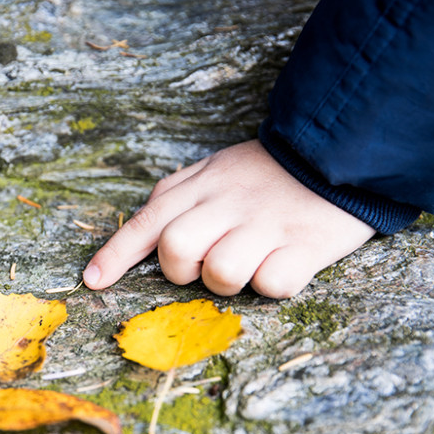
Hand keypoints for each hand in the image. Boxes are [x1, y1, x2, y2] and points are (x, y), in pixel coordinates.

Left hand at [82, 140, 375, 297]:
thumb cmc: (269, 172)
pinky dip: (274, 284)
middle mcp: (228, 204)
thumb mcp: (216, 168)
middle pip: (177, 251)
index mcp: (202, 185)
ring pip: (221, 273)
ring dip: (229, 280)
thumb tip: (145, 231)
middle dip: (181, 270)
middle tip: (203, 264)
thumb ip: (178, 195)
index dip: (115, 255)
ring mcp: (267, 225)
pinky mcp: (306, 246)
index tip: (92, 281)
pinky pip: (273, 284)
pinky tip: (284, 263)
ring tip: (250, 261)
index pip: (147, 221)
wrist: (342, 150)